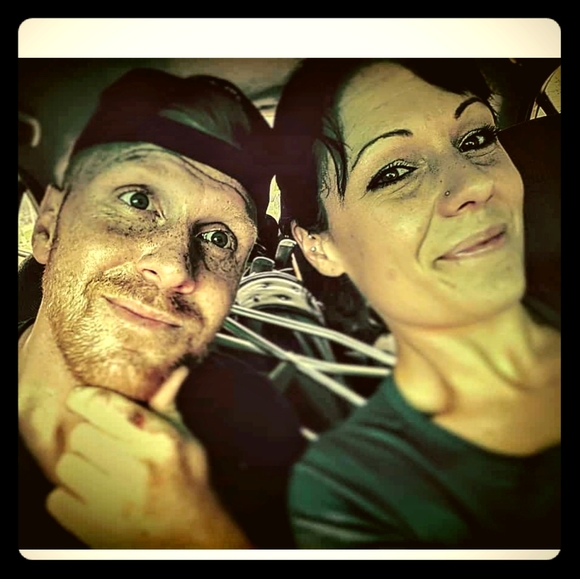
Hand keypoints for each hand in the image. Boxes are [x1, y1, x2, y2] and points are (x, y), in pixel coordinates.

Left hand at [46, 367, 251, 548]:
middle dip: (88, 437)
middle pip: (81, 435)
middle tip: (101, 445)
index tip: (82, 399)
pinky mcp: (97, 528)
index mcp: (159, 441)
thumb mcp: (185, 441)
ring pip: (67, 465)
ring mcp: (116, 502)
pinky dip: (69, 497)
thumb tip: (176, 372)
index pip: (105, 406)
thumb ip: (168, 408)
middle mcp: (138, 469)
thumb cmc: (188, 483)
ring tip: (98, 471)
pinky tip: (92, 495)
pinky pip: (58, 499)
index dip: (87, 398)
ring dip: (78, 466)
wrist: (193, 538)